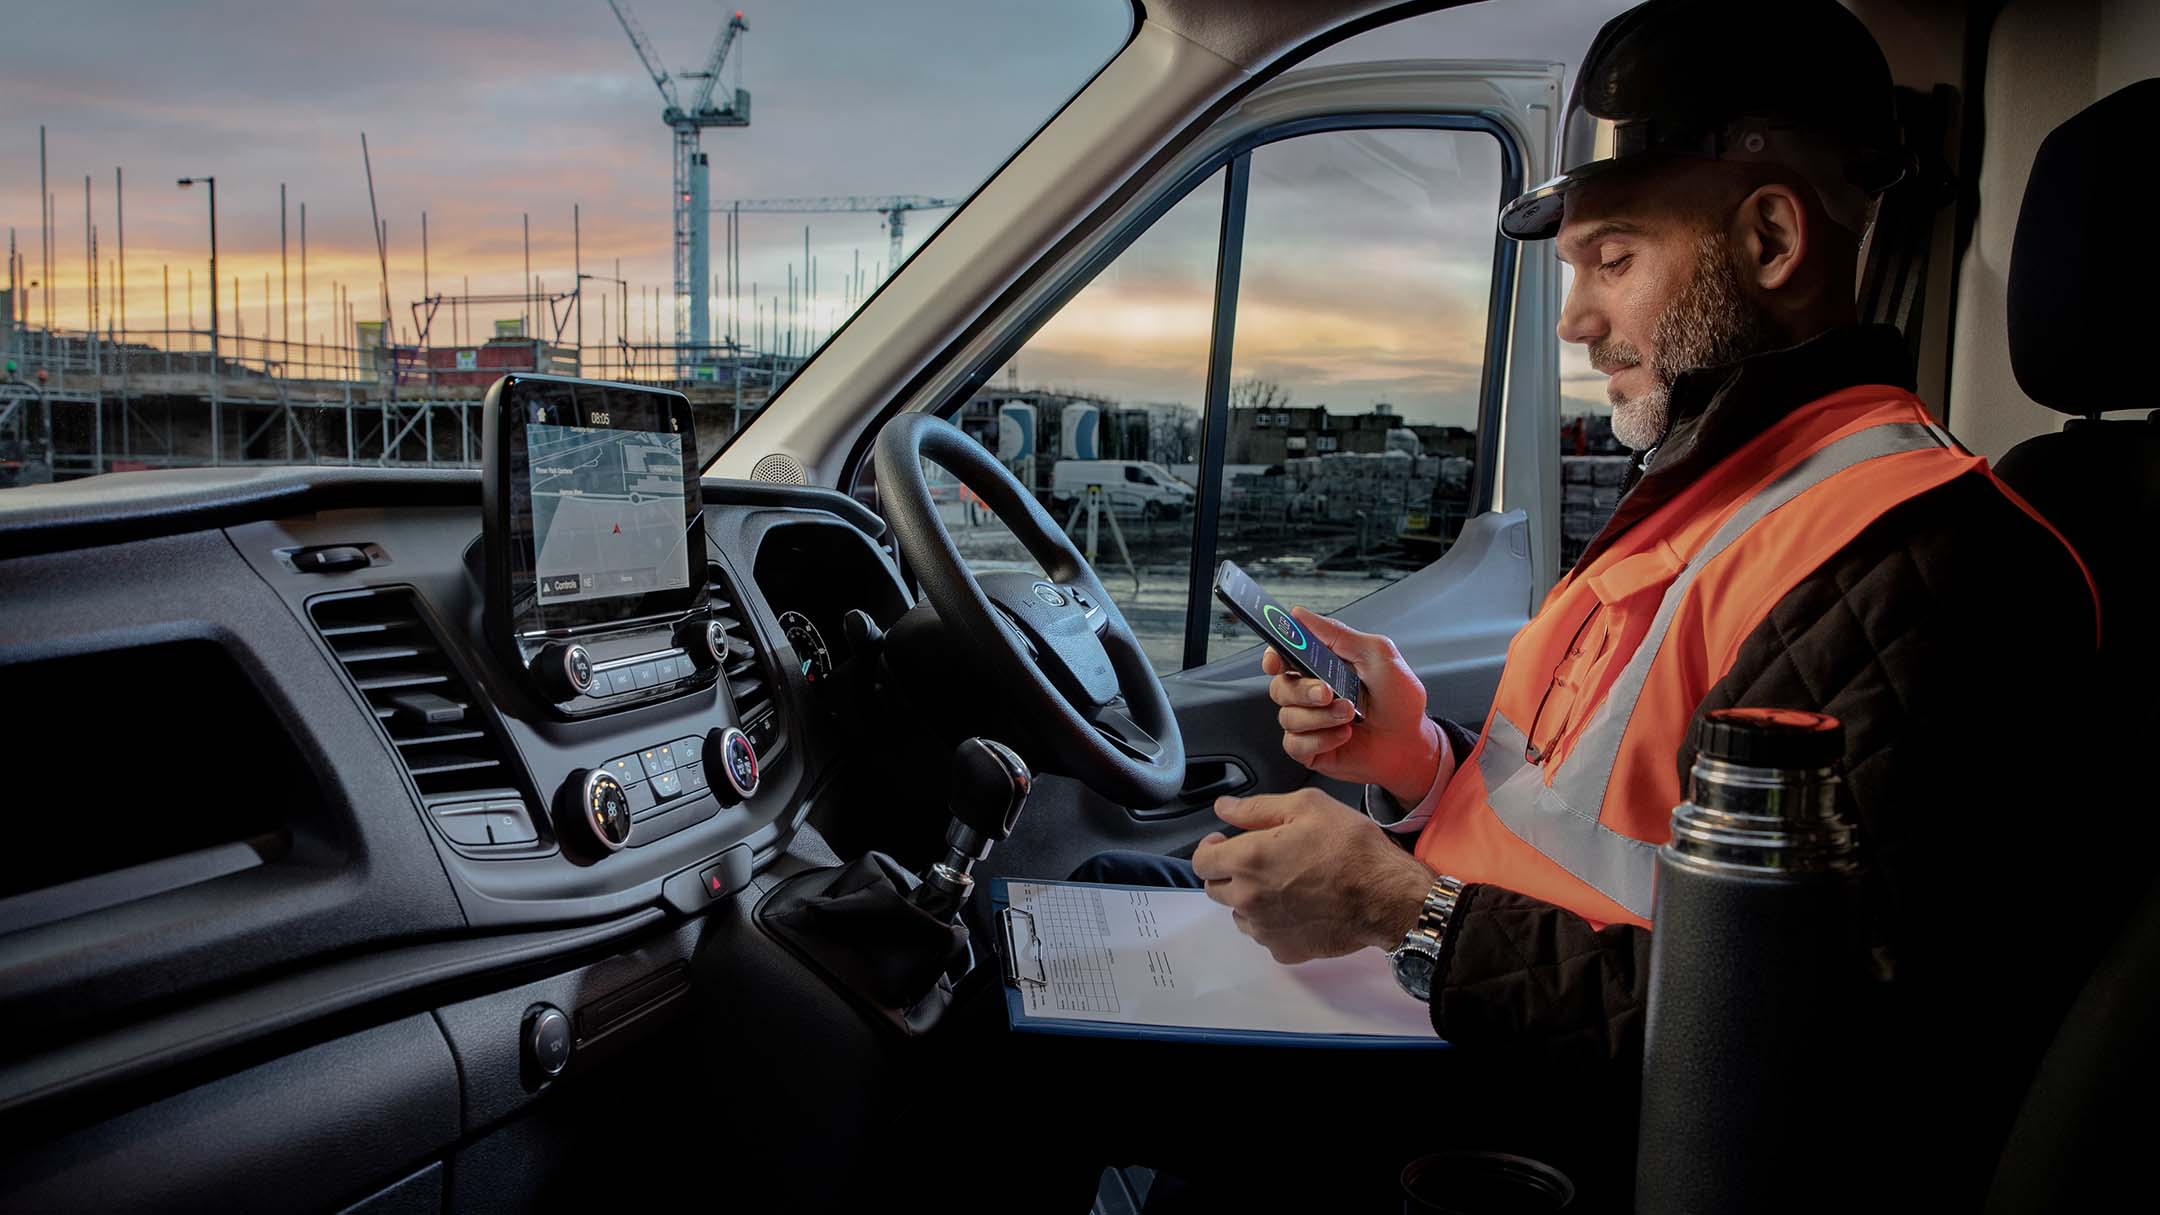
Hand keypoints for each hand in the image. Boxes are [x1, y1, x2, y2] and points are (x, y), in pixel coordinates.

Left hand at [1190, 788, 1435, 964]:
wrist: (1388, 897)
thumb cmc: (1351, 847)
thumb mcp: (1308, 806)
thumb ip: (1256, 808)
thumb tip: (1223, 808)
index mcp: (1248, 860)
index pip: (1201, 861)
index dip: (1211, 848)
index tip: (1225, 842)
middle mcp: (1248, 899)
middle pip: (1215, 888)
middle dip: (1229, 872)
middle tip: (1258, 860)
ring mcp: (1265, 930)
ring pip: (1238, 914)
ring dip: (1248, 899)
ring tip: (1282, 884)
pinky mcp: (1284, 950)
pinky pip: (1264, 935)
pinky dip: (1272, 922)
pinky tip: (1297, 907)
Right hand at [1263, 607, 1444, 804]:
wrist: (1412, 742)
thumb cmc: (1399, 700)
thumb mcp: (1377, 655)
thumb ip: (1338, 634)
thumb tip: (1301, 615)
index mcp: (1321, 667)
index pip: (1283, 656)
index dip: (1273, 656)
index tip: (1275, 661)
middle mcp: (1310, 694)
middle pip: (1279, 687)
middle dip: (1303, 690)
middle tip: (1328, 692)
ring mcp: (1309, 722)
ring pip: (1288, 717)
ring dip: (1321, 717)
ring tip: (1350, 714)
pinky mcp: (1311, 750)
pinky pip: (1296, 744)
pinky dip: (1321, 739)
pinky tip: (1343, 735)